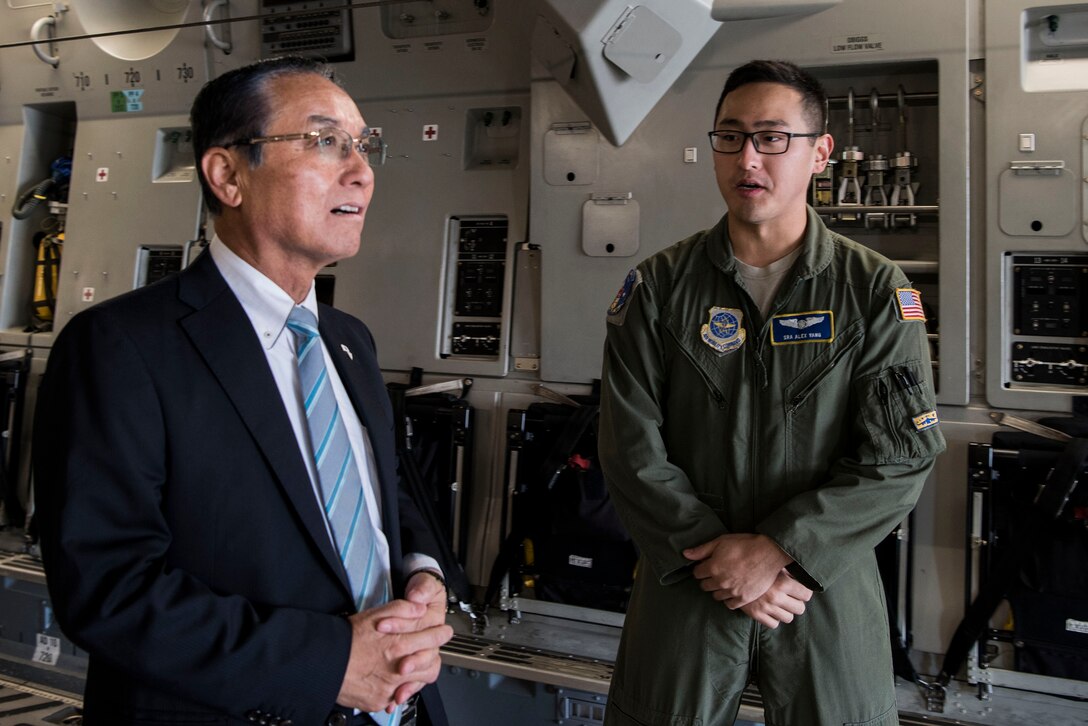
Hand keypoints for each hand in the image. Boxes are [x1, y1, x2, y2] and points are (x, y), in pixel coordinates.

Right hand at [336, 598, 453, 711]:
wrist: (325, 661)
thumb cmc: (347, 638)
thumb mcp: (375, 613)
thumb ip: (402, 609)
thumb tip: (420, 607)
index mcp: (400, 643)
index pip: (434, 638)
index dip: (441, 633)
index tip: (443, 632)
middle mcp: (398, 667)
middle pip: (431, 664)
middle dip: (433, 655)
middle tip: (431, 650)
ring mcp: (390, 686)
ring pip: (417, 683)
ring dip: (418, 674)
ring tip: (411, 665)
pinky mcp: (380, 699)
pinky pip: (397, 697)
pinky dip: (398, 688)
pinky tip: (392, 680)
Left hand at [683, 533, 791, 608]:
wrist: (769, 553)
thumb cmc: (744, 545)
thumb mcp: (721, 541)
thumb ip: (702, 550)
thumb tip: (685, 554)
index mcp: (712, 567)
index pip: (697, 574)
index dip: (701, 569)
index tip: (707, 566)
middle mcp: (720, 582)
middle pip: (705, 586)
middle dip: (708, 579)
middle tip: (716, 573)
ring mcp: (732, 591)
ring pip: (716, 596)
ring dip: (718, 589)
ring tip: (725, 582)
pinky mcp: (743, 598)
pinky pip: (729, 605)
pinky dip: (729, 599)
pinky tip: (732, 591)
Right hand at [739, 568, 812, 628]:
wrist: (731, 572)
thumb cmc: (755, 565)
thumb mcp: (773, 565)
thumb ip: (788, 570)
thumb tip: (802, 572)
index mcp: (783, 582)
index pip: (806, 594)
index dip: (804, 592)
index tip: (800, 590)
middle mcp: (776, 596)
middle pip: (799, 608)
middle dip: (796, 603)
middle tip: (790, 598)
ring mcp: (766, 607)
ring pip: (788, 618)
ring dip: (785, 612)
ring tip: (780, 604)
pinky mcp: (756, 615)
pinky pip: (774, 624)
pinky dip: (773, 618)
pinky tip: (769, 610)